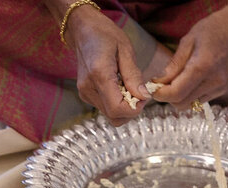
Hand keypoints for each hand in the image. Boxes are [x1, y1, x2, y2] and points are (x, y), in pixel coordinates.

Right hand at [63, 4, 147, 124]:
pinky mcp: (85, 95)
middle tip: (139, 93)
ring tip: (129, 87)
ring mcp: (85, 93)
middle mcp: (88, 88)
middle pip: (114, 117)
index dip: (135, 109)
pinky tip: (119, 87)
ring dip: (124, 108)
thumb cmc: (105, 35)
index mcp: (99, 75)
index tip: (144, 96)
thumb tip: (144, 97)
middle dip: (131, 111)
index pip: (117, 109)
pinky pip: (104, 108)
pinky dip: (116, 104)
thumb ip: (134, 76)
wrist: (83, 30)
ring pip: (110, 116)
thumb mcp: (125, 50)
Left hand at [148, 0, 227, 106]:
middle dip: (167, 96)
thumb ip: (174, 65)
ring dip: (179, 97)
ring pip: (190, 104)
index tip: (151, 87)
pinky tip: (189, 80)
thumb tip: (159, 82)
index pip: (176, 93)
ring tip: (175, 80)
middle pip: (181, 103)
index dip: (160, 94)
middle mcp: (213, 81)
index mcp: (203, 67)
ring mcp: (219, 87)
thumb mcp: (189, 40)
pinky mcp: (222, 90)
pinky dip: (190, 95)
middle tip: (161, 83)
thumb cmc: (214, 28)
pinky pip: (199, 100)